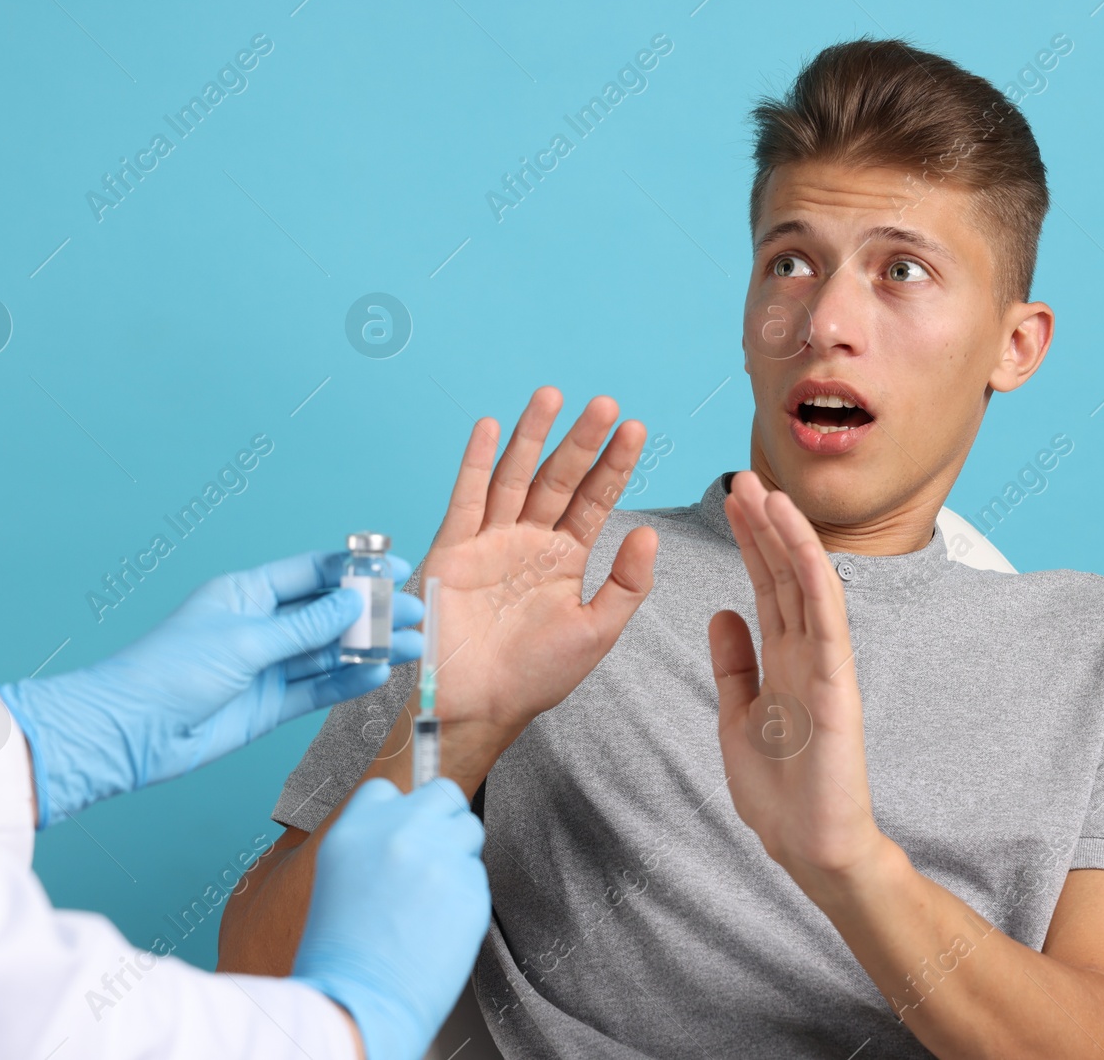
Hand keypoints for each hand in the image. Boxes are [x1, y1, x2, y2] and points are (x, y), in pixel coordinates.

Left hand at [0, 551, 421, 825]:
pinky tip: (378, 676)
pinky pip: (317, 688)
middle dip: (371, 613)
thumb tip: (353, 603)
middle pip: (327, 613)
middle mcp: (260, 626)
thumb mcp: (244, 641)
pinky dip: (348, 683)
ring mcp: (266, 666)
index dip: (353, 571)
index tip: (394, 571)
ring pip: (329, 653)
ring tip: (410, 646)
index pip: (311, 573)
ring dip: (367, 649)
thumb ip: (304, 627)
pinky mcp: (269, 705)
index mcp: (246, 594)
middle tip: (414, 613)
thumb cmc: (168, 672)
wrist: (130, 733)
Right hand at [294, 778, 489, 1059]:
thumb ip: (373, 842)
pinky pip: (477, 875)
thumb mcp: (339, 876)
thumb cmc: (340, 953)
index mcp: (357, 828)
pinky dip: (464, 894)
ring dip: (458, 853)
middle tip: (433, 851)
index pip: (391, 788)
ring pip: (469, 830)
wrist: (357, 1003)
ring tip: (433, 895)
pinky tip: (439, 922)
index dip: (402, 809)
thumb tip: (407, 823)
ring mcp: (439, 857)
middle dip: (443, 817)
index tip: (408, 824)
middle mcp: (400, 832)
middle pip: (444, 793)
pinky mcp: (470, 888)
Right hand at [417, 387, 657, 789]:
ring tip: (553, 396)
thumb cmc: (536, 676)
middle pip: (558, 479)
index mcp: (563, 558)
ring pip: (514, 476)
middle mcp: (528, 541)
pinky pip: (466, 498)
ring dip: (532, 436)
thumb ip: (626, 583)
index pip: (595, 500)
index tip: (636, 429)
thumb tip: (650, 533)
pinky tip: (490, 427)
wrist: (479, 707)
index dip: (614, 465)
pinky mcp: (453, 550)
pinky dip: (476, 462)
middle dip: (581, 441)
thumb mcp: (596, 630)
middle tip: (605, 403)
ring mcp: (490, 541)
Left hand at [708, 472, 886, 886]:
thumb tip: (722, 613)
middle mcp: (805, 651)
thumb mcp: (737, 715)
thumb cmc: (780, 791)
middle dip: (763, 524)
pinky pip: (826, 617)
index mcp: (781, 657)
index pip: (764, 585)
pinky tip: (798, 540)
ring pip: (807, 583)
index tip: (730, 499)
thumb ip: (734, 664)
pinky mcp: (836, 681)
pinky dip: (813, 574)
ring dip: (787, 536)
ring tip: (765, 491)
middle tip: (741, 476)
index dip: (748, 541)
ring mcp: (824, 663)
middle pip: (783, 573)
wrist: (810, 846)